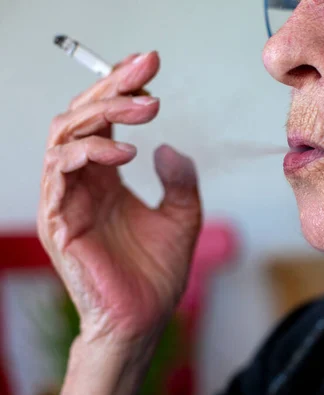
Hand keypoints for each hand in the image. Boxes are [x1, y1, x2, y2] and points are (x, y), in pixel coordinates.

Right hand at [37, 52, 201, 348]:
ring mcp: (67, 198)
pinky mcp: (59, 219)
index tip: (151, 66)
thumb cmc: (156, 273)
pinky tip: (126, 152)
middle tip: (146, 71)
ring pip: (65, 135)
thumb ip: (180, 181)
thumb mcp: (182, 217)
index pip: (104, 121)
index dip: (122, 89)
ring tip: (146, 108)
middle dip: (112, 87)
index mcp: (106, 178)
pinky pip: (61, 171)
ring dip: (104, 113)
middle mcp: (83, 182)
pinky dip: (90, 152)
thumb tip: (167, 146)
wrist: (144, 318)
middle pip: (81, 117)